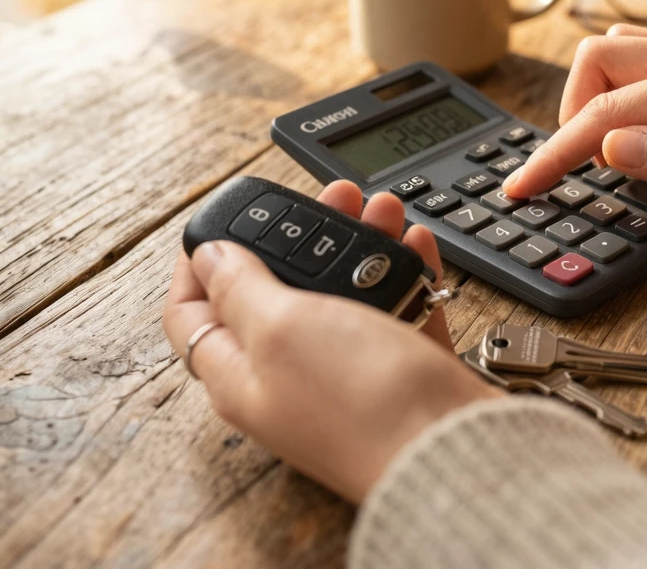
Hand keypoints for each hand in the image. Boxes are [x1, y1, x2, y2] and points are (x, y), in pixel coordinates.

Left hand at [162, 180, 500, 503]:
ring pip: (344, 292)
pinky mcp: (401, 372)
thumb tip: (208, 256)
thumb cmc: (361, 401)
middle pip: (279, 291)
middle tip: (329, 199)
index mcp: (240, 374)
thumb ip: (238, 287)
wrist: (453, 446)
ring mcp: (348, 374)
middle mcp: (289, 376)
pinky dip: (404, 271)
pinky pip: (397, 307)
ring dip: (361, 243)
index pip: (192, 314)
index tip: (225, 222)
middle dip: (301, 236)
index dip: (198, 263)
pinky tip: (414, 245)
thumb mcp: (280, 327)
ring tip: (383, 209)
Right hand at [504, 26, 646, 234]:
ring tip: (597, 154)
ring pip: (620, 56)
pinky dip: (622, 97)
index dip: (557, 150)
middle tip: (574, 169)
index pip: (609, 112)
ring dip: (593, 99)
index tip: (523, 186)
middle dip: (569, 112)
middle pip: (601, 59)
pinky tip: (633, 136)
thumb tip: (611, 145)